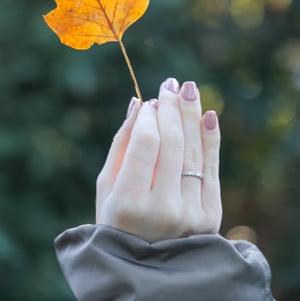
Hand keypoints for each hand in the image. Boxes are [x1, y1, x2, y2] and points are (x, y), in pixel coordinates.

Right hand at [96, 78, 221, 241]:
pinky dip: (211, 139)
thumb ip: (120, 145)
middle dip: (172, 108)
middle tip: (170, 84)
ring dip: (192, 115)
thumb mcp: (106, 186)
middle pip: (173, 143)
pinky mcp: (210, 214)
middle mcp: (162, 209)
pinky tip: (208, 115)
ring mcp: (190, 213)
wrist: (148, 262)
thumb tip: (136, 104)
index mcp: (129, 203)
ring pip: (194, 152)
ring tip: (188, 88)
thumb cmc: (118, 219)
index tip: (150, 101)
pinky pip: (212, 168)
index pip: (146, 145)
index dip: (150, 117)